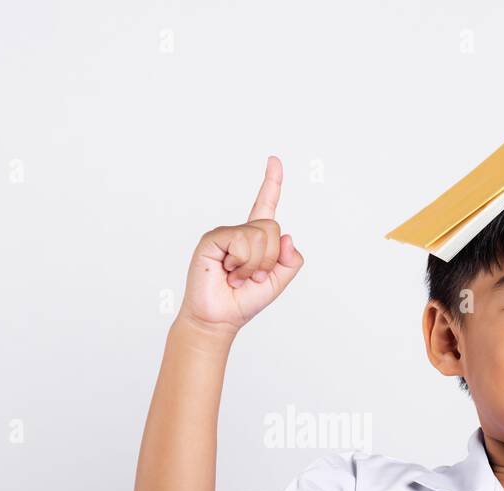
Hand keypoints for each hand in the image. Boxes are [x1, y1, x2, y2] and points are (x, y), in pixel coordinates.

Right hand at [179, 155, 304, 333]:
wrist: (219, 318)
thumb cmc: (244, 301)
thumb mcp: (277, 282)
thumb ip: (290, 260)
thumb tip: (287, 235)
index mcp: (256, 239)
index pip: (266, 205)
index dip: (272, 182)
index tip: (274, 160)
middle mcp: (240, 232)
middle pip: (272, 228)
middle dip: (268, 259)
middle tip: (251, 277)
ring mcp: (225, 234)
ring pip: (259, 236)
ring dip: (254, 265)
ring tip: (238, 277)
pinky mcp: (213, 239)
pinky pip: (242, 242)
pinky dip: (242, 263)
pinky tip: (228, 273)